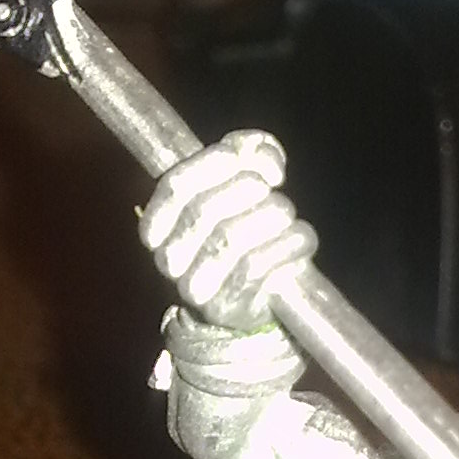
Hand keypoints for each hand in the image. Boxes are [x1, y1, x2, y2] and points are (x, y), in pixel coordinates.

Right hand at [139, 131, 317, 329]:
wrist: (256, 292)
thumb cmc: (245, 225)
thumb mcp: (240, 179)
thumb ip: (249, 150)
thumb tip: (263, 155)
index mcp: (159, 224)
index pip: (175, 185)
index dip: (210, 163)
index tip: (239, 156)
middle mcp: (169, 258)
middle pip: (205, 210)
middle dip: (249, 189)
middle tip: (271, 191)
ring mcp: (195, 287)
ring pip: (231, 238)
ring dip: (272, 216)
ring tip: (286, 215)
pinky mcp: (227, 307)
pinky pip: (258, 266)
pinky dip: (289, 245)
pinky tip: (300, 238)